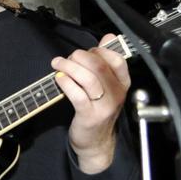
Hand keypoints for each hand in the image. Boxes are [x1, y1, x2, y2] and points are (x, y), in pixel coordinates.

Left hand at [51, 33, 130, 172]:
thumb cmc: (98, 110)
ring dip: (69, 67)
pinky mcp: (89, 115)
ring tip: (57, 64)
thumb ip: (105, 62)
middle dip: (80, 56)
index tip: (86, 52)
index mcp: (122, 83)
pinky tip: (59, 79)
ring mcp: (104, 105)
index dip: (98, 50)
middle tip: (67, 58)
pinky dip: (66, 83)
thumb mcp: (106, 86)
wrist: (95, 142)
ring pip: (88, 78)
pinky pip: (77, 94)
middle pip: (99, 66)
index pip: (117, 58)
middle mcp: (116, 93)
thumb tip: (108, 37)